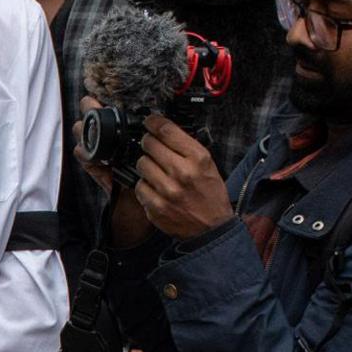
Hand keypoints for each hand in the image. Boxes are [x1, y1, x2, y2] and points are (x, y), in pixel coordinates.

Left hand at [122, 115, 230, 239]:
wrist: (212, 229)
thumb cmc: (210, 195)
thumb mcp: (208, 165)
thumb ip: (186, 147)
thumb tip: (163, 130)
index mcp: (197, 158)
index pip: (166, 130)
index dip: (153, 122)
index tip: (149, 121)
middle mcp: (182, 173)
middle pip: (149, 144)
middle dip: (149, 143)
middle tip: (152, 148)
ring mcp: (167, 191)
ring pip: (141, 164)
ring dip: (147, 165)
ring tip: (157, 171)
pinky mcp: (156, 207)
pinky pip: (139, 187)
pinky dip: (145, 186)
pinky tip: (155, 188)